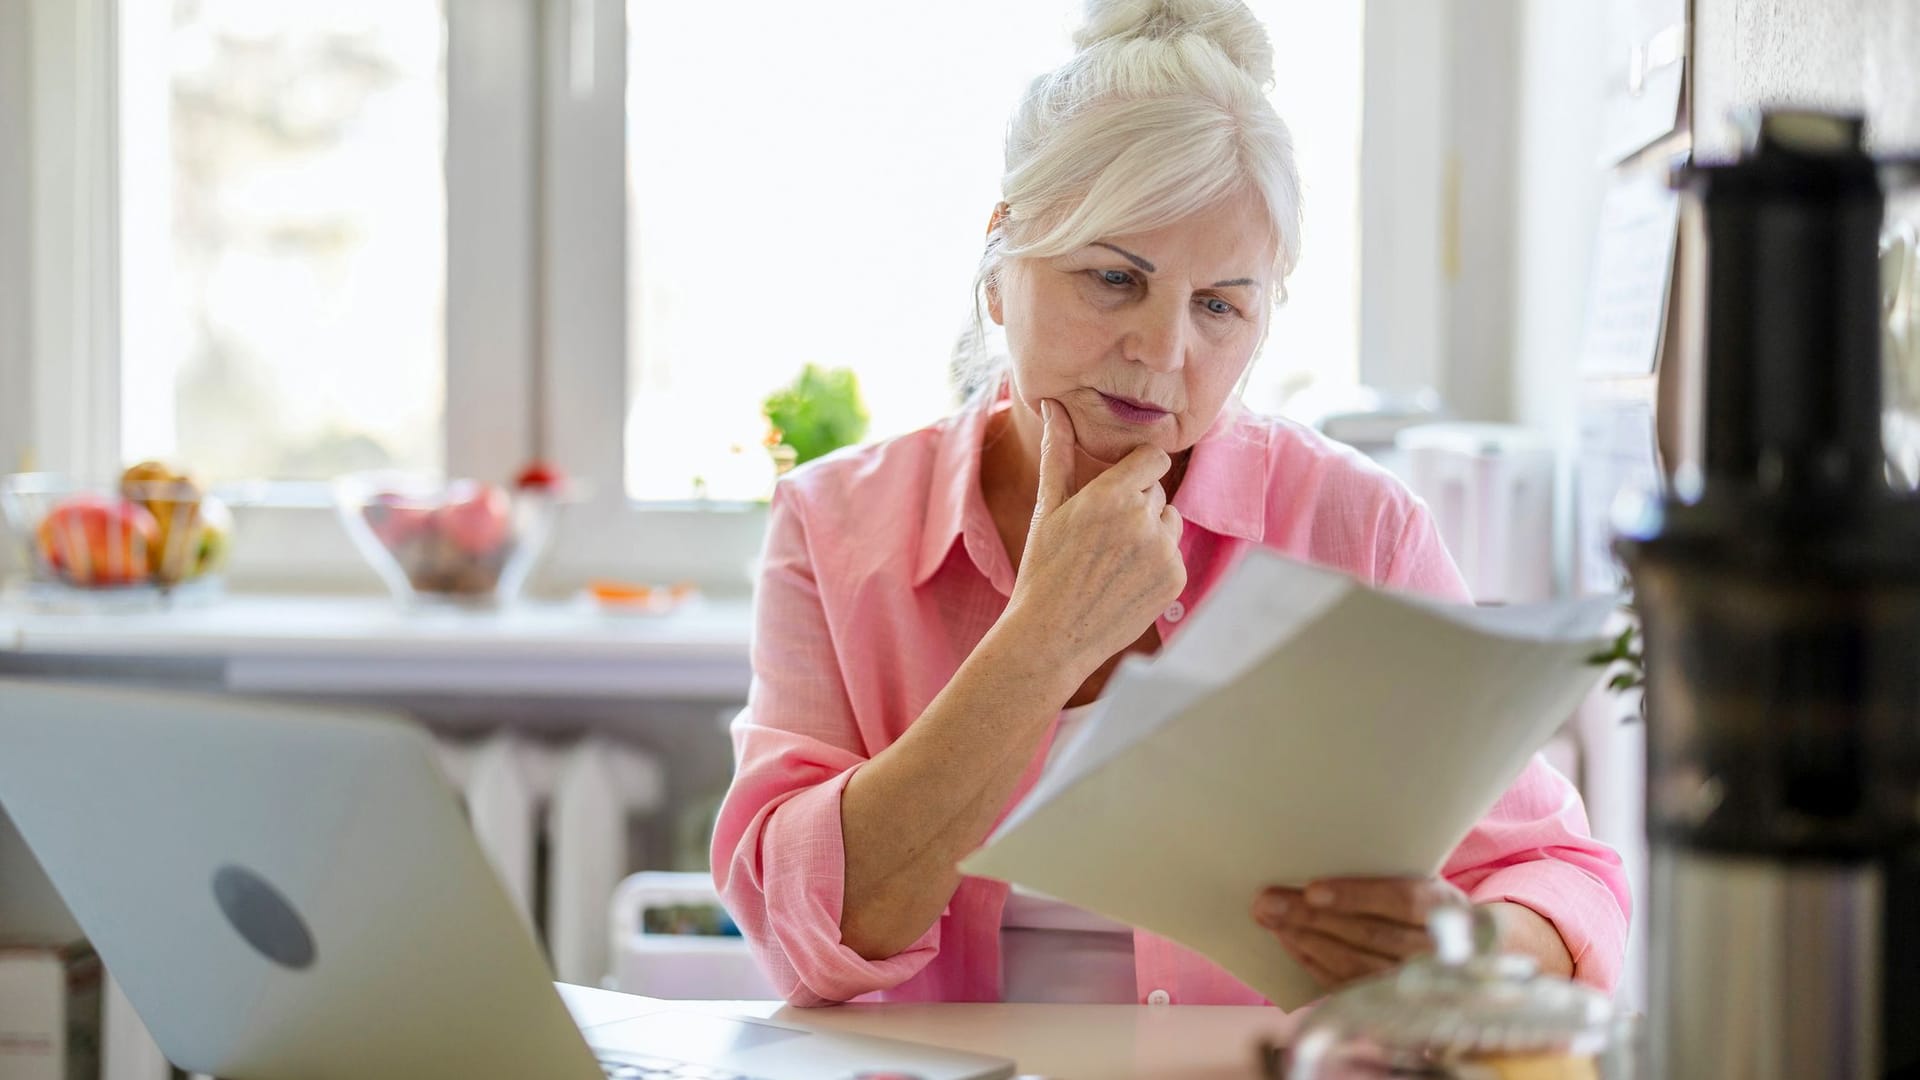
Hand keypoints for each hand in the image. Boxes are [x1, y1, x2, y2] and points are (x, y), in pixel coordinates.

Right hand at [1003, 399, 1185, 687]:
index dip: (1137, 470)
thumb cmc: (1042, 570)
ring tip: (1112, 561)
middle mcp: (1143, 520)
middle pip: (1157, 491)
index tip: (1120, 487)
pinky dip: (1156, 565)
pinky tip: (1124, 583)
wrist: (1051, 638)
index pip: (1152, 458)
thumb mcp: (1047, 508)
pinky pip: (1174, 555)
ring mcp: (1163, 552)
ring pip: (1169, 521)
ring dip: (1150, 532)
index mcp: (1110, 496)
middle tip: (1101, 538)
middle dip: (1136, 505)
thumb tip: (1053, 406)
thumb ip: (1059, 452)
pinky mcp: (1176, 580)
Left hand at [1251, 877, 1467, 990]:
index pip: (1403, 900)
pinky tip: (1289, 942)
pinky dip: (1313, 963)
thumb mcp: (1416, 878)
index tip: (1312, 889)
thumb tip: (1316, 852)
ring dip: (1306, 940)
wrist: (1456, 952)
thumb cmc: (1421, 901)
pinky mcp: (1393, 1007)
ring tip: (1272, 920)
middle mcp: (1438, 950)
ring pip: (1356, 965)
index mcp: (1449, 908)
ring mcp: (1418, 985)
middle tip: (1268, 902)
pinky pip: (1348, 987)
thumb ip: (1380, 870)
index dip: (1357, 896)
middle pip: (1371, 934)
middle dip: (1312, 917)